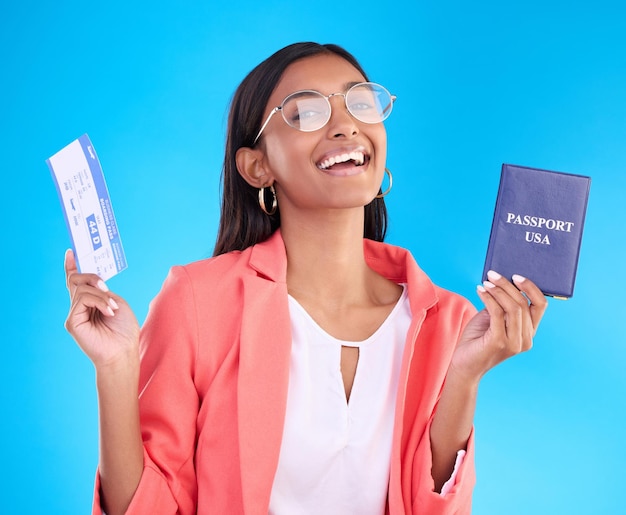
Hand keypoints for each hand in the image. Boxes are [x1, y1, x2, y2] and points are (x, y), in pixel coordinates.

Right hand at [64, 249, 139, 369]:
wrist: (123, 350)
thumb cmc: (124, 329)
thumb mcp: (116, 302)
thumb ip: (101, 291)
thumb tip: (91, 283)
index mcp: (91, 302)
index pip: (76, 282)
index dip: (71, 266)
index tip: (70, 252)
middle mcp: (80, 307)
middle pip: (77, 280)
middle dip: (93, 277)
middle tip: (107, 286)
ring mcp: (75, 314)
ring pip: (82, 289)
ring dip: (102, 295)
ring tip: (113, 308)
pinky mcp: (72, 321)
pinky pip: (82, 299)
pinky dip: (99, 301)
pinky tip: (108, 311)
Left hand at [450, 270, 547, 382]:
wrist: (464, 365)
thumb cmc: (478, 340)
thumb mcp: (493, 319)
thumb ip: (501, 305)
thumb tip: (501, 281)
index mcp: (528, 332)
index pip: (540, 305)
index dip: (531, 288)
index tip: (516, 275)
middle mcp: (525, 339)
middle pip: (523, 303)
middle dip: (507, 285)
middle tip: (492, 274)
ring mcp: (514, 342)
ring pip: (513, 307)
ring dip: (498, 290)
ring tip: (485, 282)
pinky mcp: (499, 342)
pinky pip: (497, 313)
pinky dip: (488, 298)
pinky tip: (480, 291)